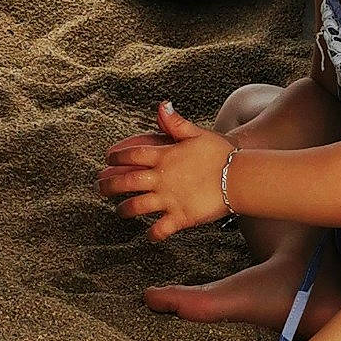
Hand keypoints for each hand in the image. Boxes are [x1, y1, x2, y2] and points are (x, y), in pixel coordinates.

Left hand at [99, 101, 231, 239]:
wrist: (240, 177)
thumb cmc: (221, 154)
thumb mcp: (198, 134)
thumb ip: (176, 123)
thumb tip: (162, 106)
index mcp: (164, 156)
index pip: (131, 155)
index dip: (116, 157)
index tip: (108, 159)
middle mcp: (162, 178)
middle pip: (126, 181)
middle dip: (108, 185)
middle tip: (100, 187)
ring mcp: (169, 199)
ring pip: (136, 206)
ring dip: (124, 209)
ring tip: (120, 210)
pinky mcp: (180, 217)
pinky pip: (160, 229)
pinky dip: (152, 233)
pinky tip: (149, 234)